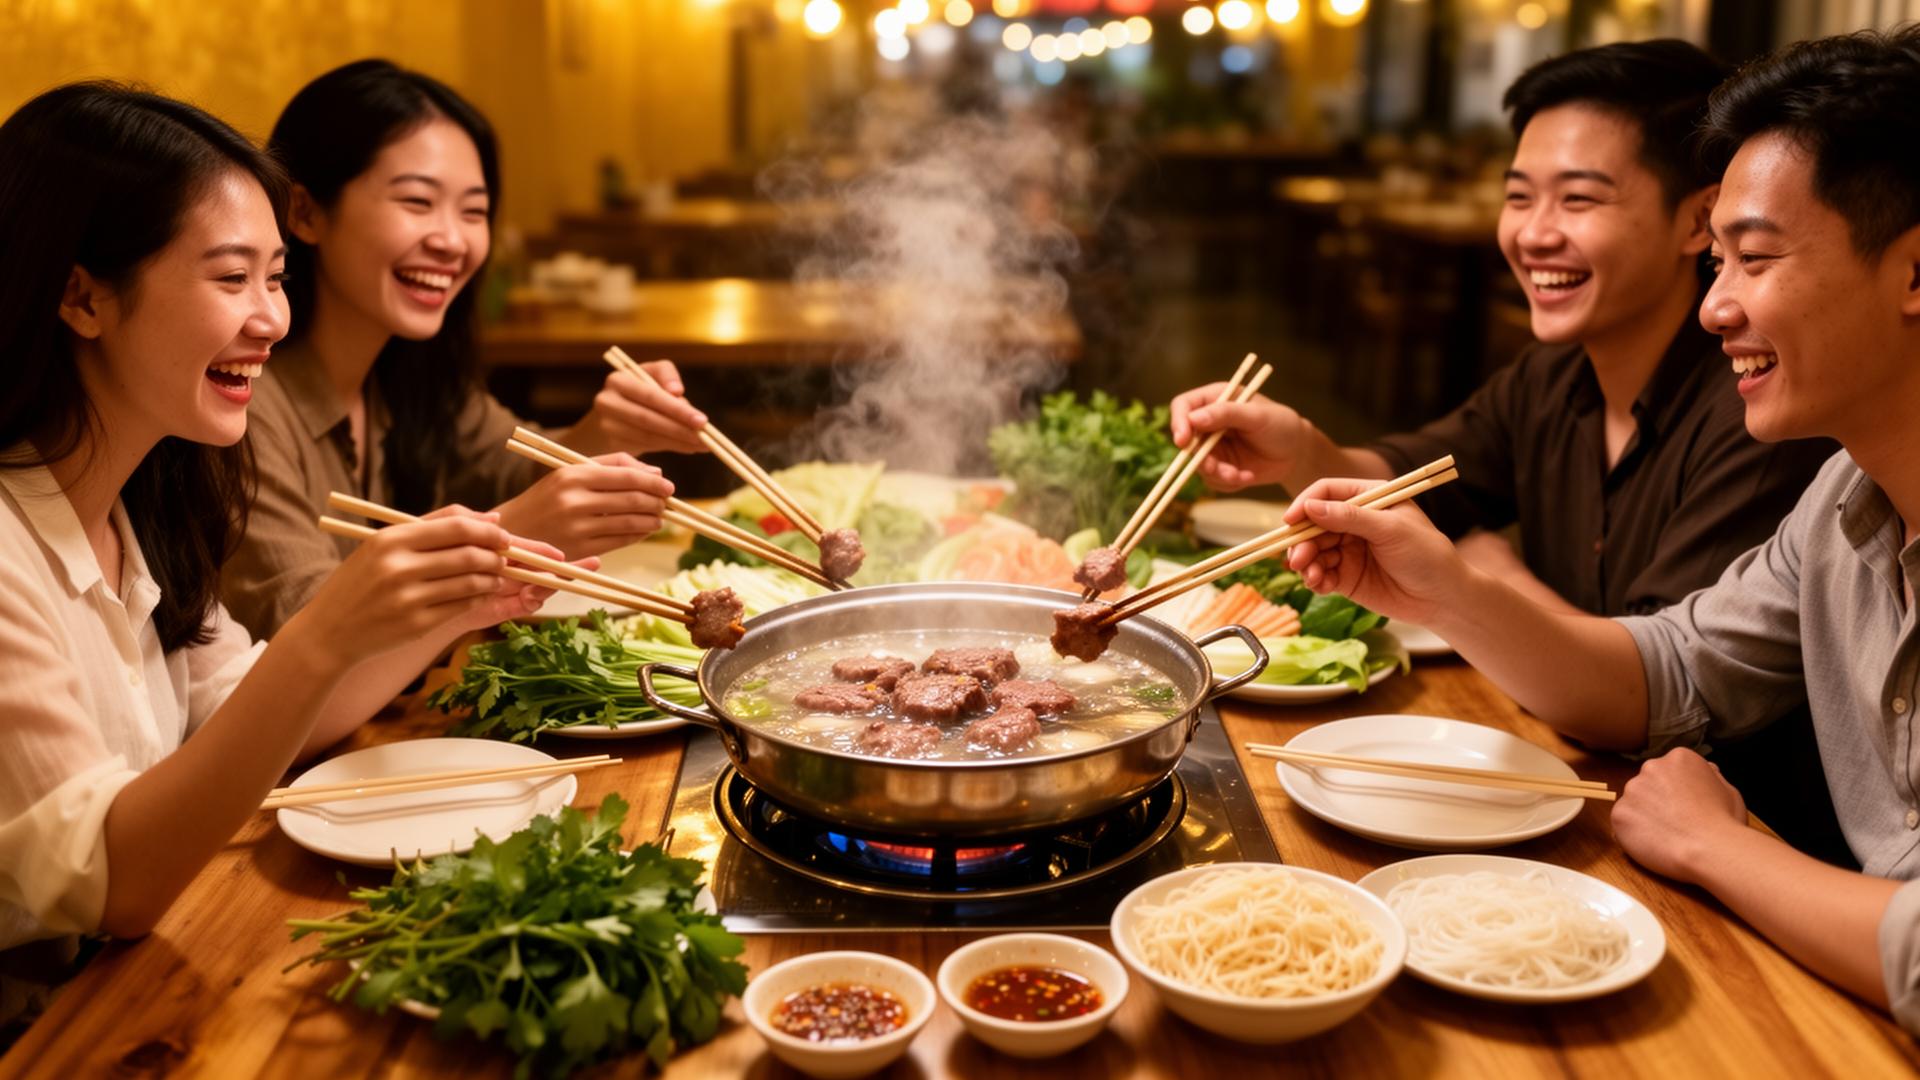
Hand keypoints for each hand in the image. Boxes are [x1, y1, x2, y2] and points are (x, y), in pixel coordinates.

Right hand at [291, 508, 554, 665]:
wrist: (328, 632)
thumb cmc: (362, 583)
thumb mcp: (385, 546)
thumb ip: (436, 526)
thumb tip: (493, 517)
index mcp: (392, 539)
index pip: (458, 525)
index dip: (490, 530)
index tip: (503, 535)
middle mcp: (400, 566)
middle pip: (471, 553)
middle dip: (498, 556)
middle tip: (506, 559)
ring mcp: (409, 597)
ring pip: (473, 581)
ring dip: (493, 579)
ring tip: (494, 577)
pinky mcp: (416, 624)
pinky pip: (463, 606)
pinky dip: (479, 598)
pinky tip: (479, 594)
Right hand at [494, 452, 672, 557]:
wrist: (513, 531)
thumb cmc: (548, 499)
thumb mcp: (570, 473)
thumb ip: (612, 466)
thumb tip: (655, 473)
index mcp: (572, 475)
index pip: (625, 475)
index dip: (652, 482)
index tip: (668, 486)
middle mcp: (574, 500)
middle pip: (631, 499)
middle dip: (656, 502)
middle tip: (667, 503)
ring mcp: (577, 527)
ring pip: (629, 522)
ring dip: (651, 520)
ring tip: (658, 517)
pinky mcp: (580, 550)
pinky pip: (620, 541)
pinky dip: (638, 535)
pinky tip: (644, 530)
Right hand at [568, 359, 707, 454]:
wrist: (611, 416)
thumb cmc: (639, 393)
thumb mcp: (651, 376)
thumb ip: (666, 375)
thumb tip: (677, 392)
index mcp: (618, 380)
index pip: (651, 396)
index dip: (678, 409)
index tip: (703, 421)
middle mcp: (606, 401)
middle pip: (648, 418)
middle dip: (681, 429)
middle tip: (706, 439)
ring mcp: (606, 425)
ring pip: (648, 436)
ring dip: (679, 442)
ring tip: (702, 445)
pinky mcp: (610, 444)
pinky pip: (645, 447)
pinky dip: (670, 447)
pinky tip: (688, 447)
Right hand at [1168, 384, 1308, 490]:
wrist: (1296, 452)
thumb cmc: (1280, 424)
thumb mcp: (1257, 415)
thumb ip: (1226, 414)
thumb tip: (1194, 419)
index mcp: (1215, 400)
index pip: (1183, 406)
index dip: (1178, 422)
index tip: (1183, 441)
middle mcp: (1208, 423)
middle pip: (1186, 441)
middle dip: (1200, 458)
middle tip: (1216, 468)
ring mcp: (1213, 447)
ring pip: (1197, 465)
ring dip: (1217, 473)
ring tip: (1240, 475)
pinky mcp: (1220, 467)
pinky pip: (1212, 480)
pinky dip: (1228, 482)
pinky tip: (1247, 476)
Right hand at [1277, 476, 1469, 624]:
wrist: (1443, 599)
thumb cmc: (1426, 555)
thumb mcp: (1391, 530)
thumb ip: (1350, 518)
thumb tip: (1311, 508)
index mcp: (1369, 499)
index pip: (1327, 492)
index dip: (1306, 504)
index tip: (1290, 522)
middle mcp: (1354, 521)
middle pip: (1313, 524)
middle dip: (1301, 541)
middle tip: (1297, 559)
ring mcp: (1348, 549)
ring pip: (1313, 550)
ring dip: (1306, 563)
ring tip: (1311, 577)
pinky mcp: (1345, 576)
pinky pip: (1320, 574)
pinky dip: (1315, 579)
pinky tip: (1320, 585)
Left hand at [1612, 748, 1749, 883]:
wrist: (1710, 849)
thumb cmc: (1724, 823)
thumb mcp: (1728, 791)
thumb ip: (1712, 776)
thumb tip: (1708, 769)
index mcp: (1679, 758)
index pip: (1670, 771)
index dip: (1678, 792)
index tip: (1686, 808)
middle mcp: (1651, 767)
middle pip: (1649, 785)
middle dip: (1657, 802)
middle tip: (1675, 823)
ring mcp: (1632, 790)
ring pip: (1634, 803)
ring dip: (1644, 817)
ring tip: (1666, 835)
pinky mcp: (1619, 813)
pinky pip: (1623, 823)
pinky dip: (1633, 834)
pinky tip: (1653, 843)